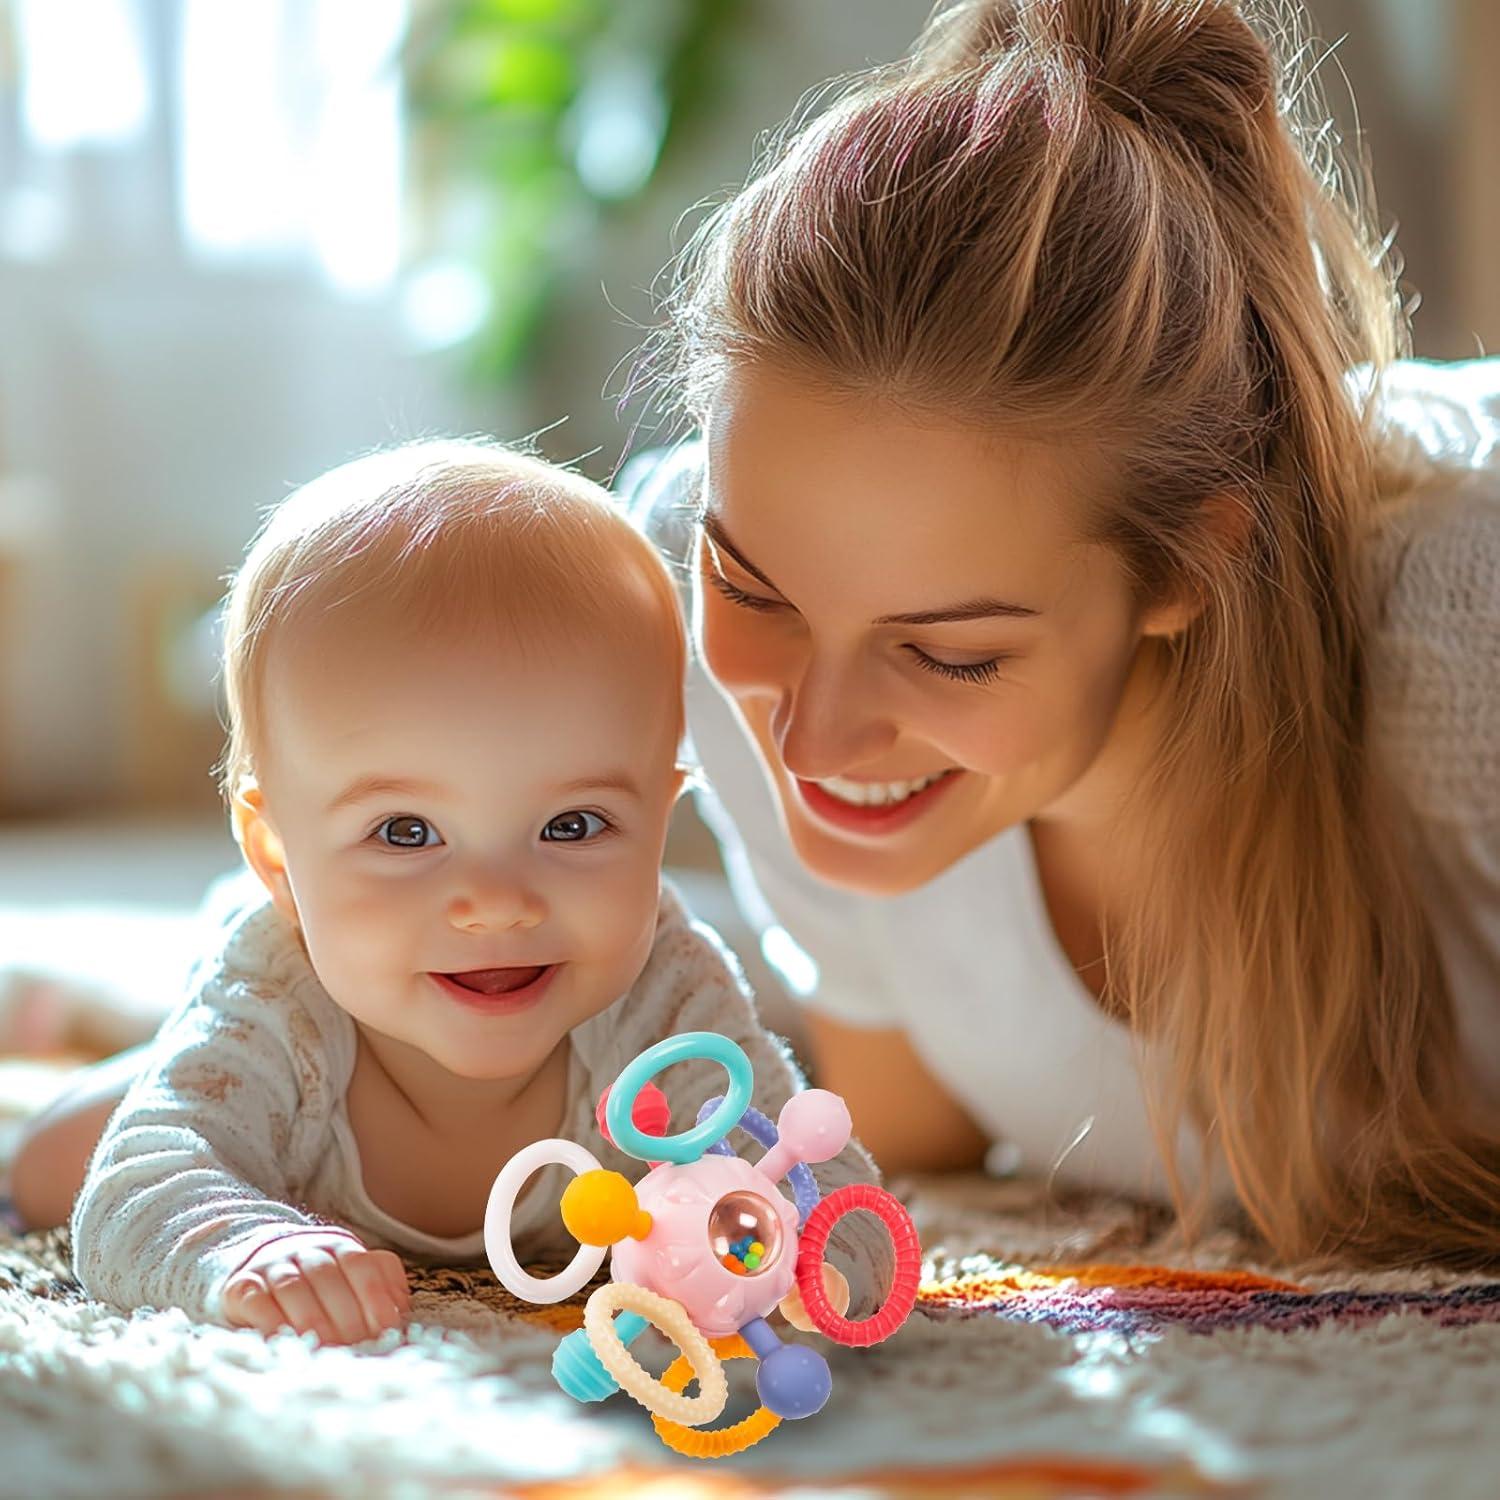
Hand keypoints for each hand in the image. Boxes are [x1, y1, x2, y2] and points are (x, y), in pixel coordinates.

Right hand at [221, 1230, 410, 1344]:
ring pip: (293, 1287)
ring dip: (311, 1320)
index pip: (362, 1265)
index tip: (386, 1329)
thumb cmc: (322, 1285)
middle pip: (328, 1277)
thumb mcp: (354, 1279)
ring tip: (325, 1349)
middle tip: (356, 1347)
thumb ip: (381, 1290)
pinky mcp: (241, 1286)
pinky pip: (255, 1300)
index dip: (376, 1296)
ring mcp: (272, 1266)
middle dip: (345, 1316)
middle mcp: (307, 1250)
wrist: (264, 1265)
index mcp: (341, 1247)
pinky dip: (270, 1321)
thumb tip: (400, 1315)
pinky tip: (286, 1342)